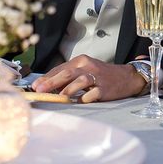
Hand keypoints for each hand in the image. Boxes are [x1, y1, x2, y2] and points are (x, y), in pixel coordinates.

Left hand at [32, 54, 146, 102]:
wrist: (127, 77)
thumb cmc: (103, 75)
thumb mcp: (85, 69)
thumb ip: (69, 76)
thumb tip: (48, 85)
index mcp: (81, 61)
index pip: (60, 68)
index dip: (46, 77)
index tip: (35, 85)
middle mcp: (88, 67)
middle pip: (67, 73)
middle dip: (51, 82)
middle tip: (39, 89)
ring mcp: (97, 77)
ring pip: (79, 81)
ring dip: (67, 90)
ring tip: (57, 97)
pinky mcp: (104, 89)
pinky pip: (92, 94)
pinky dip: (83, 99)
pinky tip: (77, 102)